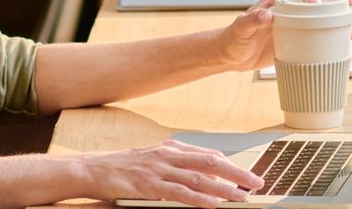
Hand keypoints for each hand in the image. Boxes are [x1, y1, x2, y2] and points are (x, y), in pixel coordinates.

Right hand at [75, 140, 265, 208]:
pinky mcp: (150, 185)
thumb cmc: (125, 167)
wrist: (95, 169)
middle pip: (212, 163)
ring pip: (200, 178)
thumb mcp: (155, 159)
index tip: (249, 175)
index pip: (210, 156)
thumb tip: (207, 170)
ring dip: (224, 188)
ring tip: (241, 196)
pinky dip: (200, 198)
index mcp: (173, 148)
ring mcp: (161, 170)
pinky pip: (180, 192)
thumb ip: (180, 163)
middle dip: (237, 173)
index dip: (233, 166)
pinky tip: (213, 203)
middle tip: (256, 182)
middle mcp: (170, 155)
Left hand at [212, 0, 351, 71]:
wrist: (232, 55)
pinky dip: (333, 39)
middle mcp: (291, 8)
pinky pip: (320, 35)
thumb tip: (266, 15)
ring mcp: (297, 23)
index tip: (318, 4)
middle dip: (339, 0)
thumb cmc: (234, 38)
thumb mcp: (241, 29)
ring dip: (342, 22)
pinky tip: (344, 47)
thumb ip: (251, 20)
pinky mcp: (299, 39)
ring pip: (324, 17)